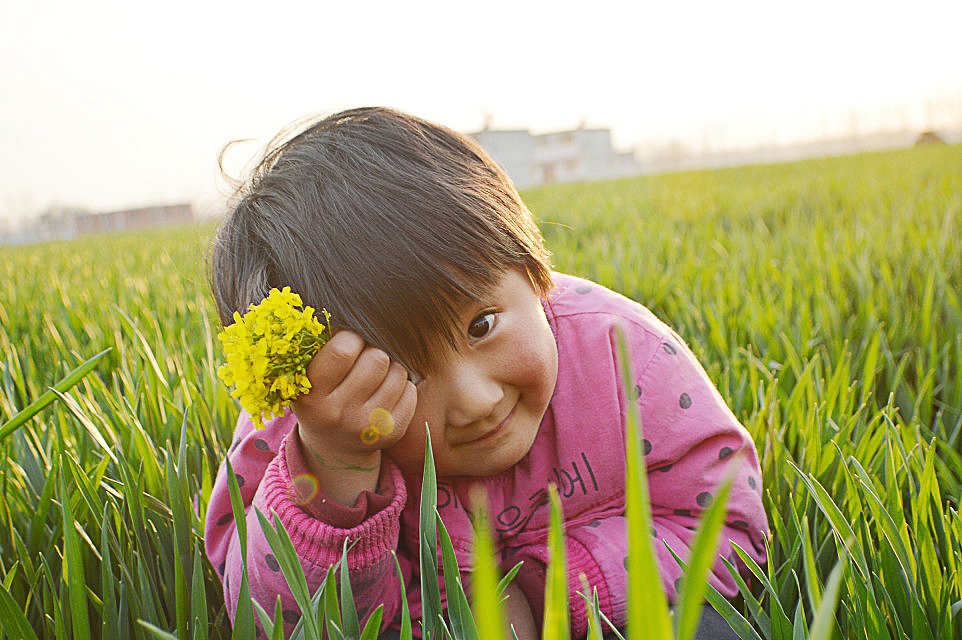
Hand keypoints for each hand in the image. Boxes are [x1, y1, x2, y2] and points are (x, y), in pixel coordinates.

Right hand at [291, 330, 417, 469]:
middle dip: (373, 351)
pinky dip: (402, 385)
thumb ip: (320, 349)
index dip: (350, 337)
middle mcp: (339, 414)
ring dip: (390, 367)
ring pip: (397, 372)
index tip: (349, 340)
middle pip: (376, 359)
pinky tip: (387, 391)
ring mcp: (367, 426)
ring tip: (376, 375)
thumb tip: (347, 309)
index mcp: (312, 396)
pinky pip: (410, 391)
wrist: (334, 447)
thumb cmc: (321, 398)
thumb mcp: (307, 379)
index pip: (342, 351)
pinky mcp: (391, 432)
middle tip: (365, 357)